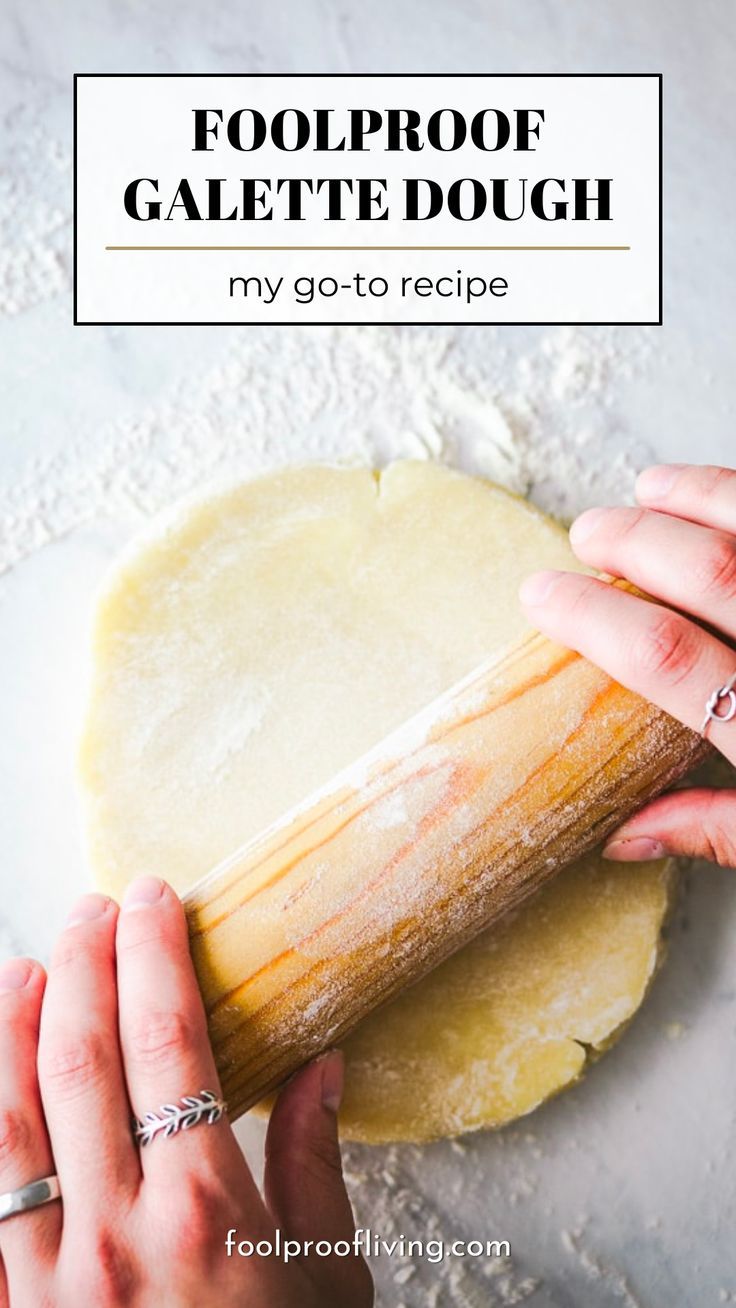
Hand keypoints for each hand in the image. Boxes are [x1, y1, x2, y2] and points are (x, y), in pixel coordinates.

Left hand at [0, 878, 372, 1306]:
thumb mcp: (329, 1287)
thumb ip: (313, 1168)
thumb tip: (319, 1063)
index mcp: (205, 1215)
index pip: (167, 1044)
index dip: (155, 957)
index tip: (154, 900)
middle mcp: (114, 1236)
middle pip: (79, 1061)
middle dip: (83, 964)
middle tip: (94, 909)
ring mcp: (44, 1284)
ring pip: (4, 1126)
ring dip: (7, 1032)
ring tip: (22, 968)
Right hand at [519, 463, 735, 866]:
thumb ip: (718, 830)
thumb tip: (626, 836)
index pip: (668, 656)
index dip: (594, 617)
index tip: (538, 596)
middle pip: (712, 572)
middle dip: (636, 542)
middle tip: (586, 532)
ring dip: (702, 497)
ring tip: (651, 488)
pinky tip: (722, 494)